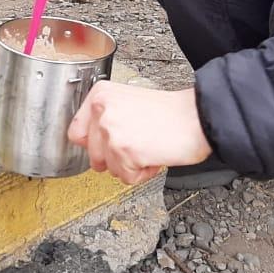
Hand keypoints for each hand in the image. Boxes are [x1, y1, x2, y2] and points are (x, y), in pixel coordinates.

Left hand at [67, 81, 211, 184]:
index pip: (76, 132)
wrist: (197, 118)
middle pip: (93, 155)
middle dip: (115, 157)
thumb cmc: (171, 113)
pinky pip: (126, 177)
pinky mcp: (124, 152)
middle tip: (137, 143)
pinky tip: (154, 156)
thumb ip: (105, 118)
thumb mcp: (128, 102)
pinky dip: (142, 173)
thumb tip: (89, 141)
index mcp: (101, 95)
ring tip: (148, 147)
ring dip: (130, 165)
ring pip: (109, 168)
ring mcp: (111, 131)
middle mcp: (102, 110)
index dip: (95, 144)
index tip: (109, 143)